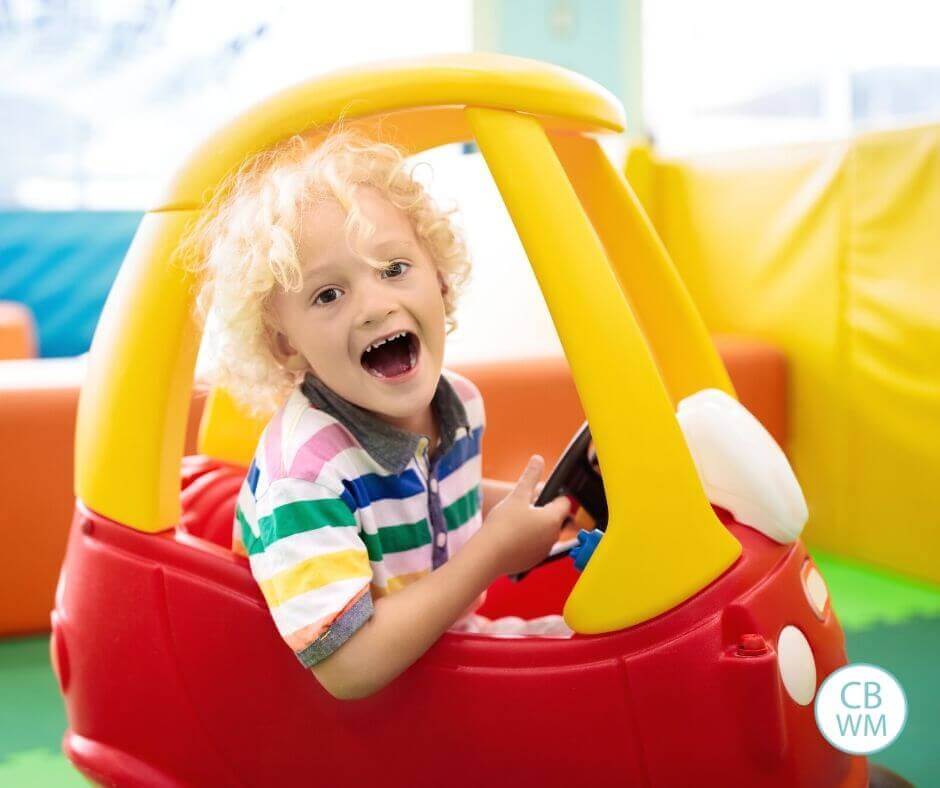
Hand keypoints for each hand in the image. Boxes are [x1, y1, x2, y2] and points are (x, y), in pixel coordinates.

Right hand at [478, 455, 571, 575]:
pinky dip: (528, 540)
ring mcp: (544, 551)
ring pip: (545, 532)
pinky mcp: (533, 561)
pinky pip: (535, 546)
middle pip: (554, 518)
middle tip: (523, 506)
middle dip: (543, 510)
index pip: (564, 502)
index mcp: (553, 519)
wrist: (488, 555)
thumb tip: (538, 459)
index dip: (553, 495)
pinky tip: (512, 536)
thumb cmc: (503, 525)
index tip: (538, 494)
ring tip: (516, 521)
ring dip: (536, 525)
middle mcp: (553, 537)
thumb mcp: (517, 495)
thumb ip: (530, 476)